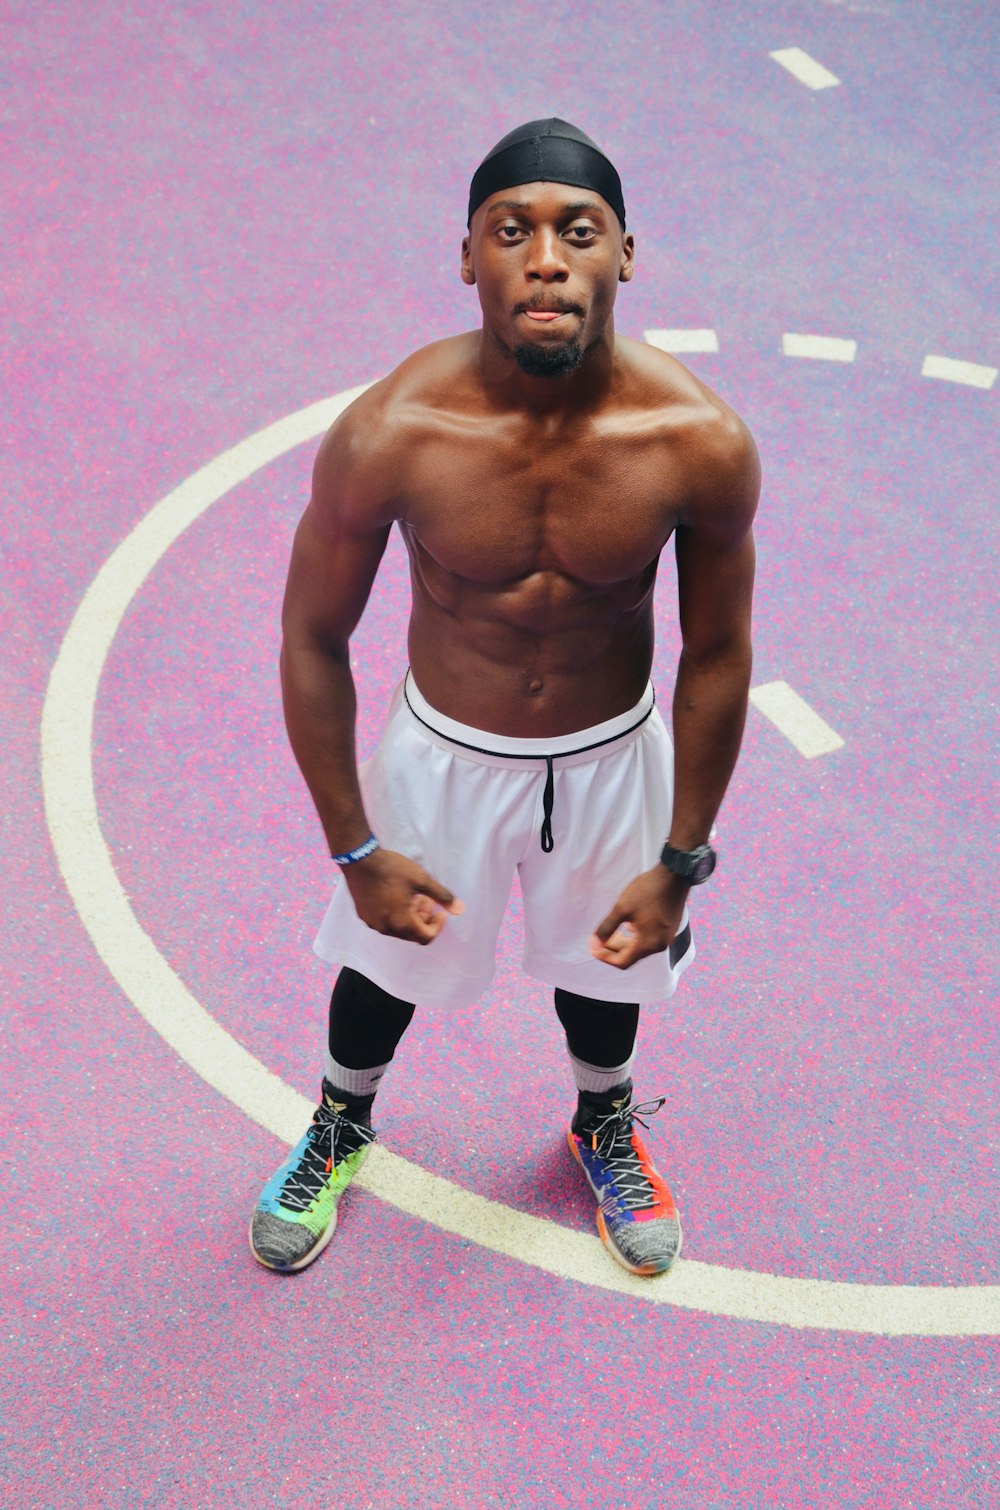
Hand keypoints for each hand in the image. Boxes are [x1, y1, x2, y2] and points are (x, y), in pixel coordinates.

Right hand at [343, 848, 463, 944]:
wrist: (360, 860)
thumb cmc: (392, 869)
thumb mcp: (421, 879)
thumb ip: (441, 896)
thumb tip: (460, 909)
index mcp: (402, 922)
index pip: (426, 937)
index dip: (437, 925)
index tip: (440, 910)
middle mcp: (386, 928)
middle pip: (412, 934)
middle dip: (423, 919)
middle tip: (426, 900)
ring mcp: (373, 923)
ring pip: (398, 929)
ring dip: (409, 918)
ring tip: (411, 897)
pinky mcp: (364, 916)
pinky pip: (384, 923)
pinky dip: (394, 915)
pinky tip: (395, 897)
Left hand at [589, 866, 688, 969]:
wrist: (674, 876)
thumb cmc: (647, 891)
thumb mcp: (622, 908)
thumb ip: (607, 928)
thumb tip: (594, 943)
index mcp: (648, 944)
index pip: (623, 962)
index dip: (605, 957)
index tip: (593, 947)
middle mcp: (660, 945)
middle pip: (632, 955)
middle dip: (613, 948)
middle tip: (598, 938)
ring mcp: (667, 937)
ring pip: (640, 947)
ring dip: (624, 942)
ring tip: (611, 931)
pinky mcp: (669, 929)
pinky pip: (649, 939)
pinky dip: (636, 936)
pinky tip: (629, 925)